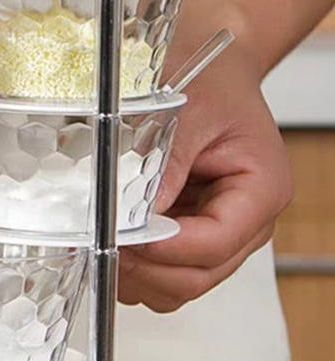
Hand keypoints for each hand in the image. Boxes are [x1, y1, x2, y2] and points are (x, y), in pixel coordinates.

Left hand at [118, 43, 291, 312]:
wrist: (211, 72)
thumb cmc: (211, 82)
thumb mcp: (187, 110)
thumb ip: (164, 165)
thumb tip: (135, 216)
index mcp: (261, 191)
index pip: (213, 245)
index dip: (162, 249)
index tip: (123, 234)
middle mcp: (245, 225)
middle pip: (194, 277)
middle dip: (143, 267)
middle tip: (100, 242)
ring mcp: (218, 238)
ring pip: (175, 287)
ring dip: (134, 274)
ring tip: (102, 242)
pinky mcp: (189, 240)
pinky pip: (160, 276)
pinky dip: (133, 269)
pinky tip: (111, 241)